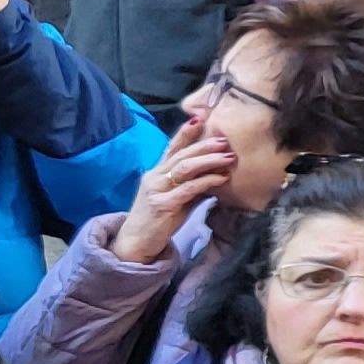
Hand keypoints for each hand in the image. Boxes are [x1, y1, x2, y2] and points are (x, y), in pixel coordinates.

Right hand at [113, 125, 236, 266]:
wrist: (135, 243)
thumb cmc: (158, 221)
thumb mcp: (176, 199)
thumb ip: (192, 186)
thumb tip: (217, 175)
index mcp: (156, 174)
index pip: (171, 148)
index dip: (185, 133)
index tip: (201, 119)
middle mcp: (154, 177)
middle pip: (181, 155)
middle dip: (204, 146)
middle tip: (225, 142)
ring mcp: (156, 190)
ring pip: (184, 167)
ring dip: (208, 161)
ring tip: (227, 158)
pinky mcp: (162, 204)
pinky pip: (188, 188)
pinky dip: (206, 181)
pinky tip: (220, 178)